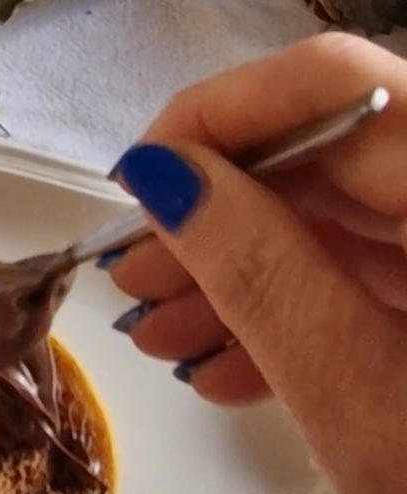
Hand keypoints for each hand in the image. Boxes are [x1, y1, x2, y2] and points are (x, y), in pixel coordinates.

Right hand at [103, 35, 406, 493]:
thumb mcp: (357, 399)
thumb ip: (264, 276)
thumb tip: (170, 182)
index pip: (346, 93)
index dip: (224, 121)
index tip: (139, 178)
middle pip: (332, 158)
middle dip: (216, 214)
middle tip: (133, 271)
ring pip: (336, 225)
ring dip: (237, 274)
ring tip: (160, 332)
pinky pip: (362, 283)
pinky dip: (286, 317)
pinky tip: (221, 367)